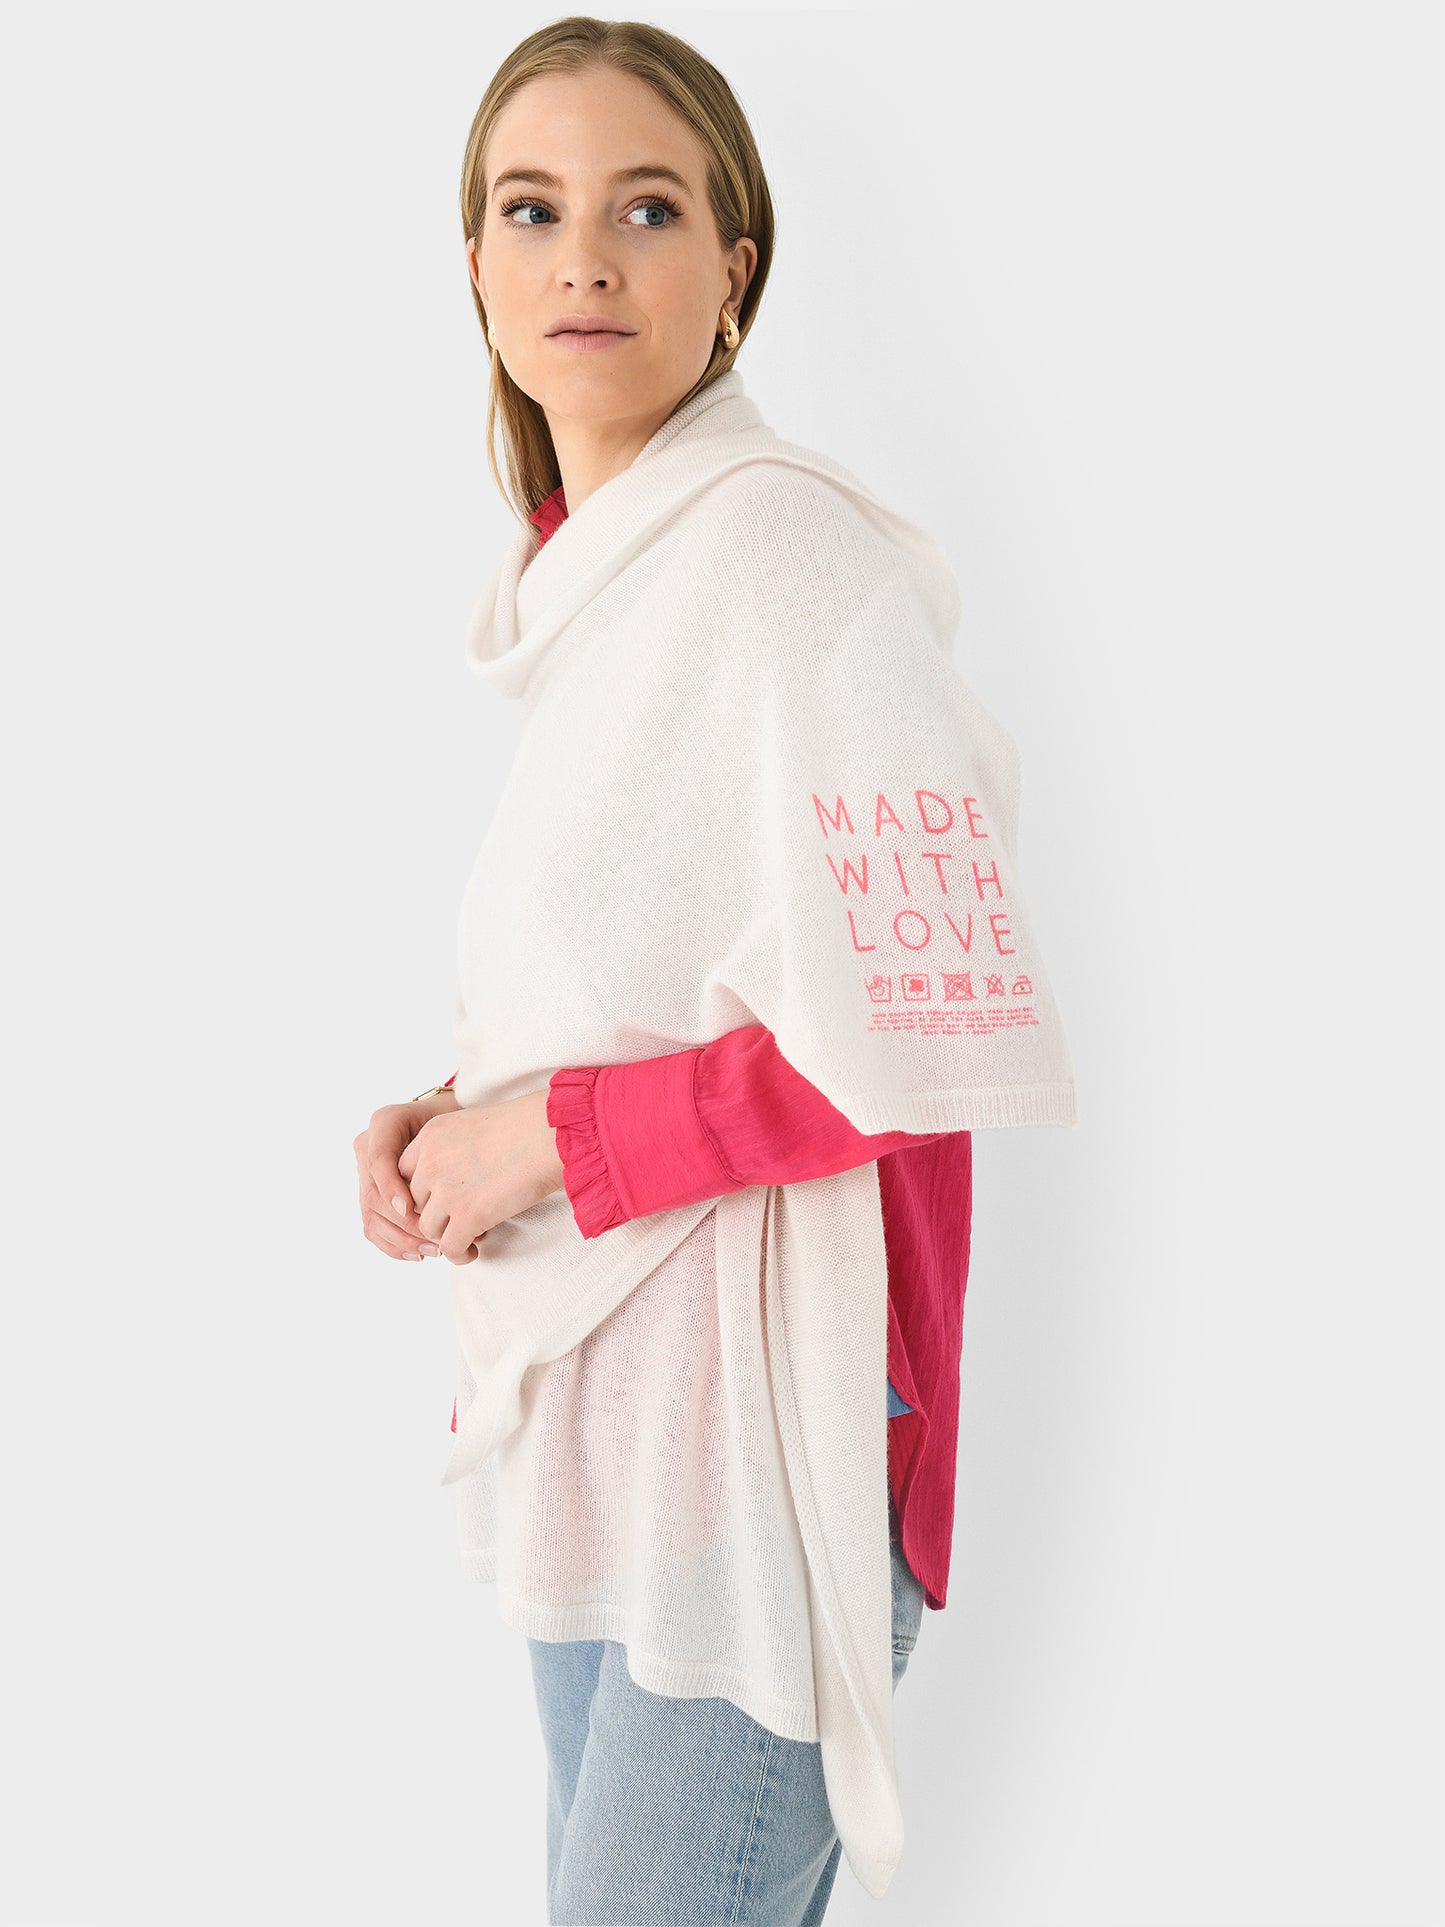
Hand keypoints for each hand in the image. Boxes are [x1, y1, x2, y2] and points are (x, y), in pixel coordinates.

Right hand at [354, 1091, 459, 1261]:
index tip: (410, 1209)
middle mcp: (368, 1145)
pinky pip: (373, 1226)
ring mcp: (366, 1171)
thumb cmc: (460, 1119)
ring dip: (402, 1239)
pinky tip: (418, 1254)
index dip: (391, 1187)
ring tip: (434, 1250)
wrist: (454, 1120)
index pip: (378, 1159)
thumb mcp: (456, 1121)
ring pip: (371, 1215)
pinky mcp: (371, 1193)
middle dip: (404, 1223)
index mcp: (384, 1122)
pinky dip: (394, 1244)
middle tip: (436, 1240)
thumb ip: (443, 1146)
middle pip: (374, 1194)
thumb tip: (443, 1194)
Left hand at [396, 1088, 565, 1264]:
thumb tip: (454, 1180)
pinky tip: (473, 1251)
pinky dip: (459, 1254)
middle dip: (435, 1214)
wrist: (552, 1133)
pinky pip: (449, 1247)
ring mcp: (447, 1190)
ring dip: (446, 1236)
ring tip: (470, 1237)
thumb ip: (454, 1147)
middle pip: (414, 1202)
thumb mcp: (475, 1124)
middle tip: (459, 1220)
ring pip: (428, 1228)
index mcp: (431, 1134)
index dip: (424, 1191)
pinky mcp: (467, 1215)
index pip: (405, 1173)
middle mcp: (431, 1161)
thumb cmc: (528, 1126)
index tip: (444, 1199)